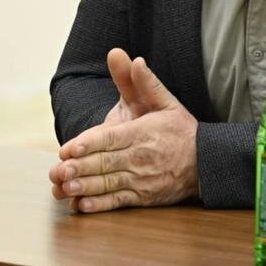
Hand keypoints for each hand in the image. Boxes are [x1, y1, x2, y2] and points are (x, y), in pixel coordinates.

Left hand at [47, 55, 198, 212]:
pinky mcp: (144, 197)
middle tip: (58, 170)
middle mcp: (140, 157)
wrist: (206, 163)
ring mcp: (142, 180)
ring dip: (86, 187)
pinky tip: (82, 205)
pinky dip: (100, 205)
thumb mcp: (167, 102)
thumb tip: (134, 59)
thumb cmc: (181, 130)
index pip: (111, 139)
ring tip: (65, 188)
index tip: (68, 148)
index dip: (88, 144)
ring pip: (109, 184)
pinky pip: (119, 202)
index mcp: (142, 133)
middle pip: (106, 163)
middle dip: (80, 167)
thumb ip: (146, 82)